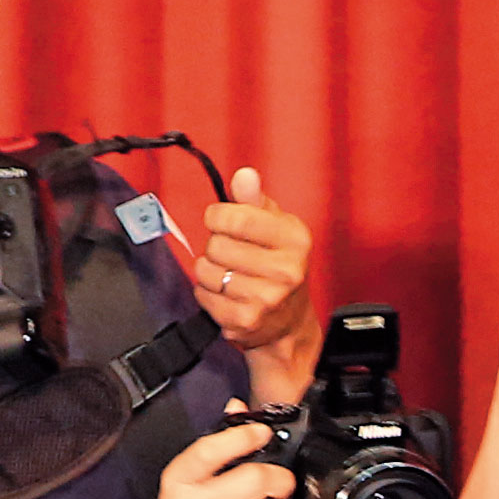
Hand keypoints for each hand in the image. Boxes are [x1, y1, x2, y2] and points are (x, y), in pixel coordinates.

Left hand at [195, 167, 322, 364]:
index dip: (218, 216)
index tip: (221, 221)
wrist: (290, 322)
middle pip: (217, 245)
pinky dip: (208, 294)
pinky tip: (227, 295)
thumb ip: (255, 200)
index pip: (237, 218)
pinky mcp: (246, 320)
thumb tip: (244, 175)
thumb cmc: (279, 266)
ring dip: (210, 272)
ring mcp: (267, 298)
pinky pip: (203, 296)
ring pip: (206, 271)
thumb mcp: (276, 226)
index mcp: (295, 240)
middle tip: (234, 256)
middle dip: (217, 247)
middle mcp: (286, 270)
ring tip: (230, 276)